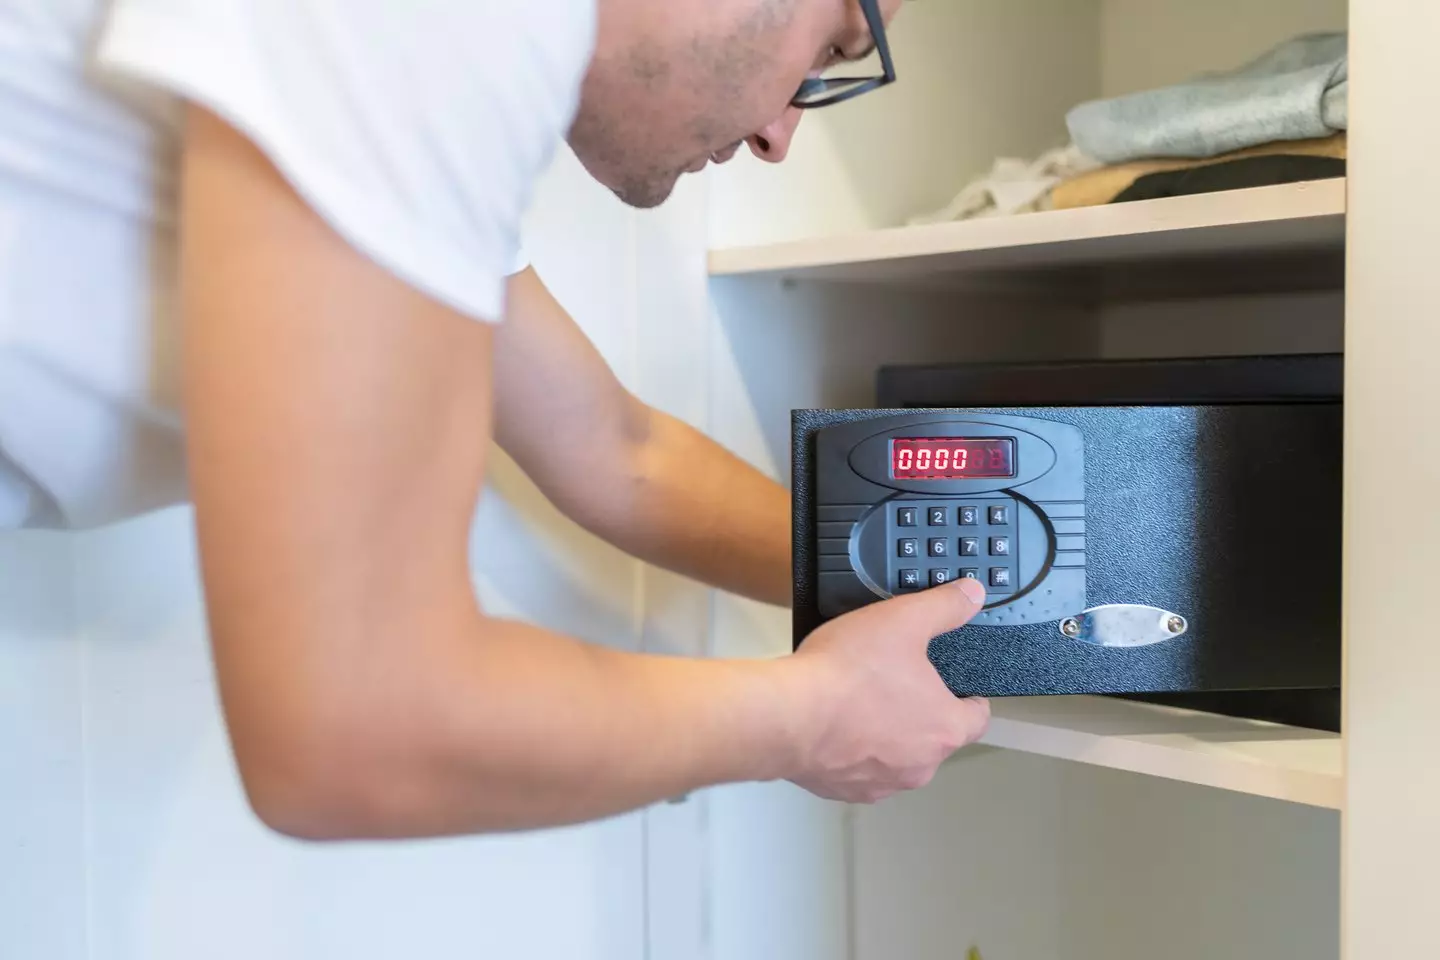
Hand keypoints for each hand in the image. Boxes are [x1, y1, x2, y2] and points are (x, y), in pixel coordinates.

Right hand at [781, 577, 990, 802]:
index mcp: (945, 728)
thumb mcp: (903, 620)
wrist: (788, 715)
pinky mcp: (845, 791)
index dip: (969, 696)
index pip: (978, 717)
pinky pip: (858, 770)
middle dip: (918, 711)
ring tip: (858, 700)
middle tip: (892, 680)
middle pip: (934, 736)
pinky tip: (833, 724)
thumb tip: (973, 594)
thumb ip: (945, 607)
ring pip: (896, 756)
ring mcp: (882, 783)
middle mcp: (920, 765)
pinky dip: (851, 750)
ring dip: (884, 734)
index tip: (954, 684)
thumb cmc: (847, 672)